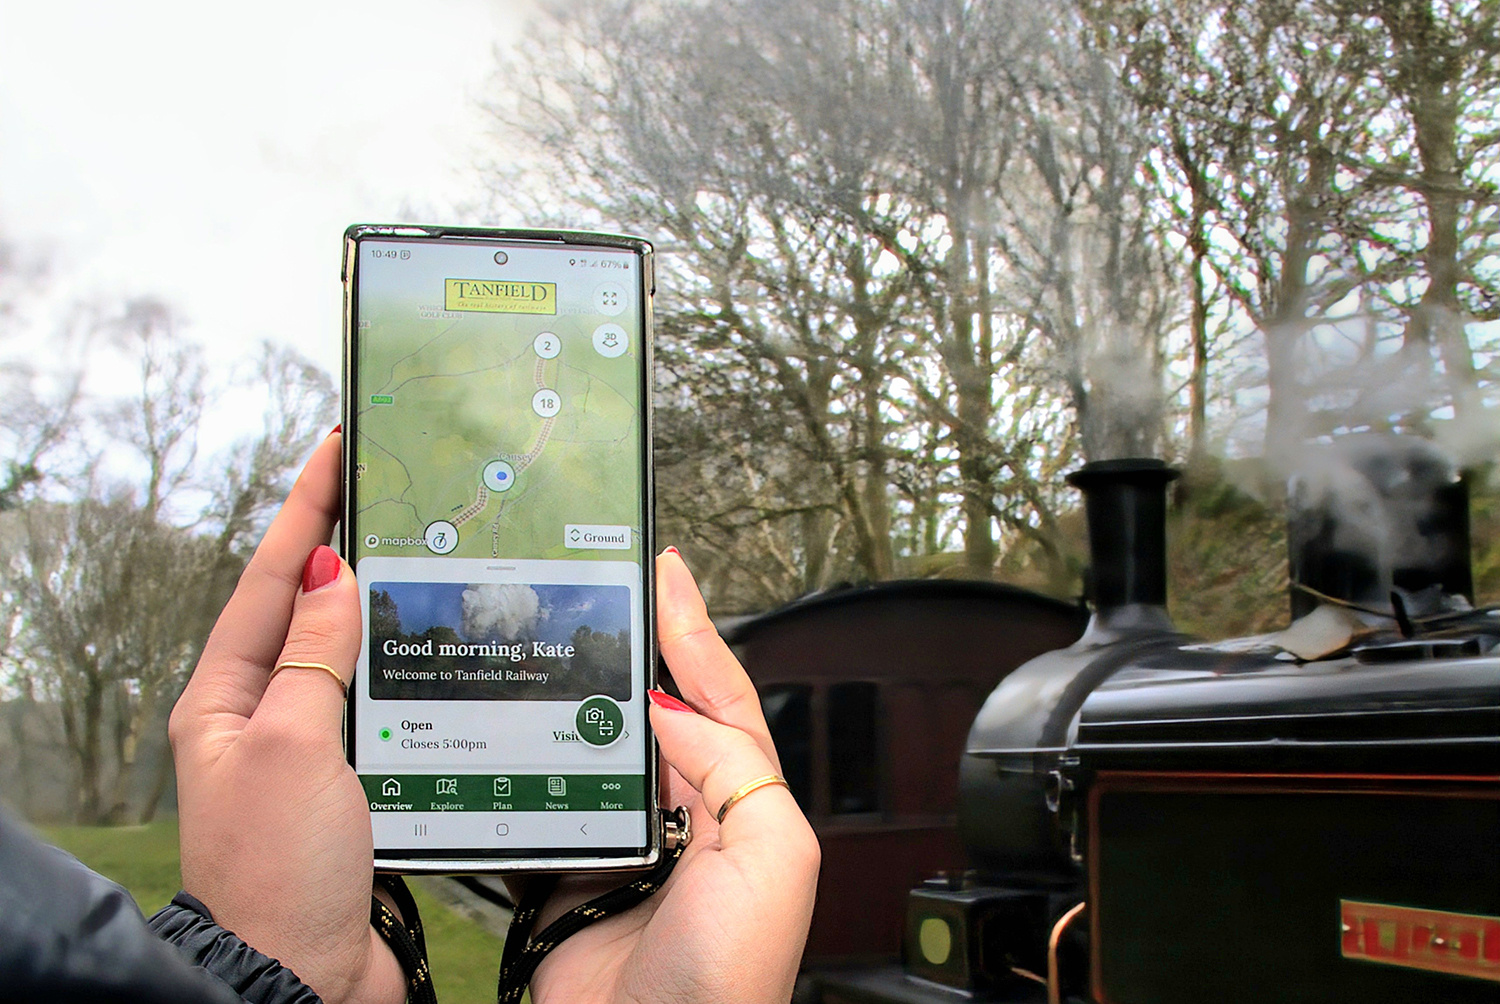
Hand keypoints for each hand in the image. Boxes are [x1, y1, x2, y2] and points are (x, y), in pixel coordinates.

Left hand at [168, 432, 403, 1003]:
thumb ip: (311, 655)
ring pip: (353, 658)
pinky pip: (385, 710)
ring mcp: (310, 753)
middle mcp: (264, 720)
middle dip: (346, 546)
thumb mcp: (290, 743)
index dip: (305, 510)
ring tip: (425, 551)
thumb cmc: (277, 869)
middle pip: (307, 610)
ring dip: (386, 610)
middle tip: (390, 485)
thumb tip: (326, 575)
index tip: (337, 448)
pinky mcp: (355, 786)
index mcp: (225, 700)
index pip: (268, 581)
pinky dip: (412, 674)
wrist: (302, 978)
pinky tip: (444, 652)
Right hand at [528, 548, 820, 1003]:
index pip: (719, 695)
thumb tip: (672, 708)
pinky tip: (508, 732)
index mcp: (740, 803)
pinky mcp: (566, 875)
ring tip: (554, 642)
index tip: (666, 572)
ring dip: (572, 702)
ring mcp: (622, 845)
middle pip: (652, 712)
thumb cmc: (729, 974)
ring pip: (591, 749)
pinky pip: (539, 806)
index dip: (693, 630)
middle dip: (630, 653)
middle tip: (602, 591)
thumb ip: (731, 765)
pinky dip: (521, 770)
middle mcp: (684, 818)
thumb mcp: (769, 852)